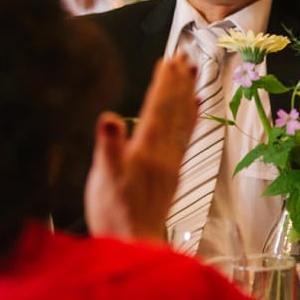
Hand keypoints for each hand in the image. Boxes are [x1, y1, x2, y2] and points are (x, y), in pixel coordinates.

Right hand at [84, 54, 196, 240]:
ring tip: (193, 72)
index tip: (168, 59)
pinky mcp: (172, 172)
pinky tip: (196, 107)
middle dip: (178, 81)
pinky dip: (192, 118)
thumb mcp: (103, 181)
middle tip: (184, 56)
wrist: (133, 244)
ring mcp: (171, 161)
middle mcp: (165, 152)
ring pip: (183, 119)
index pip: (158, 107)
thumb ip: (108, 147)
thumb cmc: (115, 214)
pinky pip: (186, 136)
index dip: (163, 82)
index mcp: (147, 149)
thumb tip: (109, 118)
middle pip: (174, 108)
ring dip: (186, 94)